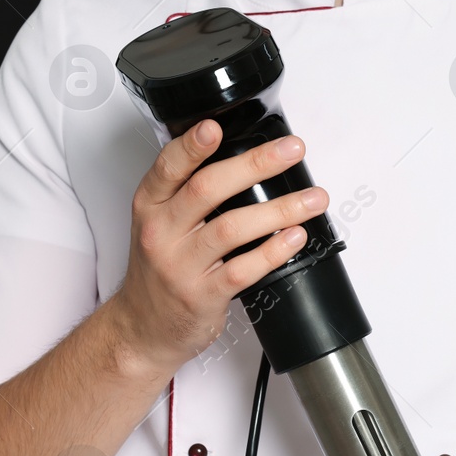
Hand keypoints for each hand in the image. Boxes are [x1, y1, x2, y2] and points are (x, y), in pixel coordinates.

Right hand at [112, 119, 328, 376]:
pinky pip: (243, 270)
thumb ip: (188, 193)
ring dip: (279, 210)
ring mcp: (180, 266)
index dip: (191, 146)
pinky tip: (295, 238)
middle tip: (292, 150)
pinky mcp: (201, 296)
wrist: (142, 328)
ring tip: (313, 200)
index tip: (215, 126)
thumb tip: (247, 158)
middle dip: (255, 165)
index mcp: (150, 206)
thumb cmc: (160, 270)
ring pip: (232, 228)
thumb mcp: (159, 224)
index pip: (168, 167)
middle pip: (207, 189)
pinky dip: (273, 252)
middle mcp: (161, 232)